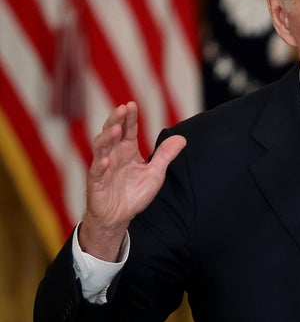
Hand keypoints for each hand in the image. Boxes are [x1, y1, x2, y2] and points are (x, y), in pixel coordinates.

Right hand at [79, 102, 185, 260]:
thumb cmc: (134, 193)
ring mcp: (103, 167)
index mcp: (127, 150)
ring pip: (100, 148)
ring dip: (106, 138)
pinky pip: (96, 172)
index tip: (132, 104)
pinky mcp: (96, 183)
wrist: (119, 216)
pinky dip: (99, 166)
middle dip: (116, 120)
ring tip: (115, 129)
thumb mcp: (155, 173)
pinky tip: (104, 161)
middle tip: (122, 108)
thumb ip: (166, 156)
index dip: (130, 117)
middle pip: (112, 132)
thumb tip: (182, 138)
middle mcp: (114, 155)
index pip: (128, 129)